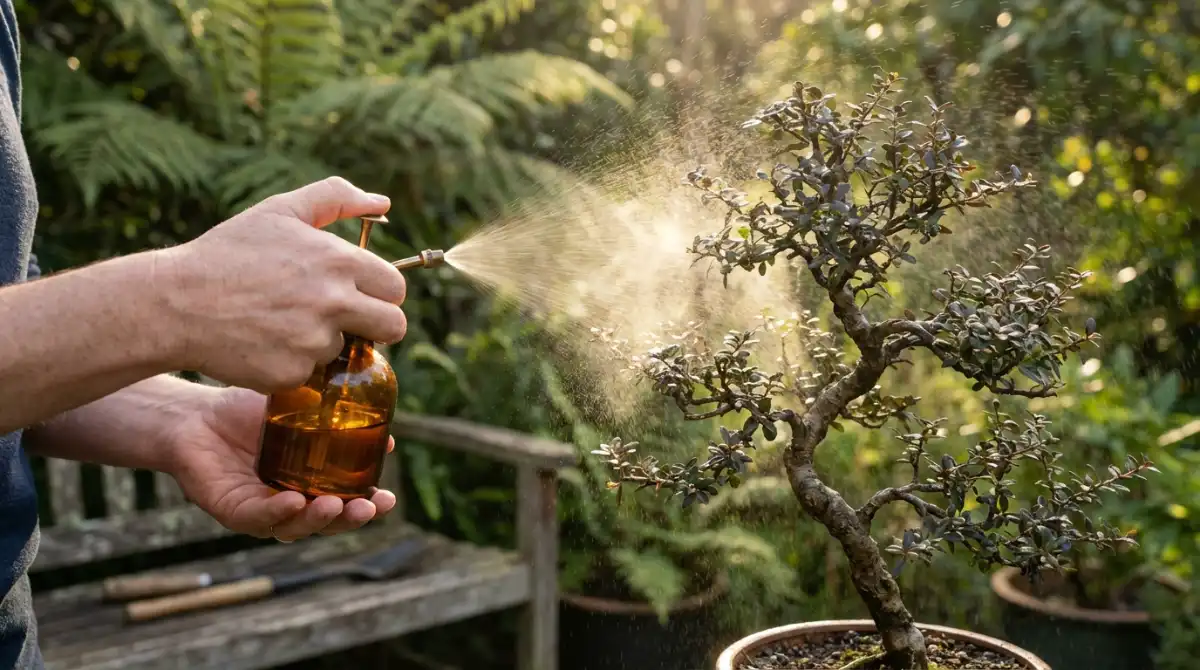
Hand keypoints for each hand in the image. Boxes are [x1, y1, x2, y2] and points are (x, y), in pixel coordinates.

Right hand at [160, 177, 408, 391]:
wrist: (175, 303)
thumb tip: (384, 201)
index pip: (396, 287)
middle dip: (377, 325)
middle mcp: (333, 302)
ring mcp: (314, 341)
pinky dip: (293, 363)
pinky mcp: (292, 373)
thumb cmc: (228, 252)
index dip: (382, 291)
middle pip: (394, 326)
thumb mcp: (281, 211)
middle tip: (345, 318)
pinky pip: (311, 373)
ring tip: (282, 322)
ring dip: (324, 341)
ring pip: (346, 349)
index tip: (363, 293)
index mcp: (338, 261)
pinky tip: (264, 342)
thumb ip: (336, 197)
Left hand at [167, 385, 396, 540]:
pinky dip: (276, 513)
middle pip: (323, 523)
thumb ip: (338, 423)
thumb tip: (386, 433)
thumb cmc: (246, 413)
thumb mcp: (301, 413)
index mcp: (308, 486)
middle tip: (369, 509)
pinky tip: (293, 501)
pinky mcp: (231, 510)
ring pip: (293, 527)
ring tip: (335, 505)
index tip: (389, 500)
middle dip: (349, 520)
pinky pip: (257, 518)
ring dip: (317, 521)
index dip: (368, 507)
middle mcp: (286, 504)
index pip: (344, 504)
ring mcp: (259, 511)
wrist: (193, 413)